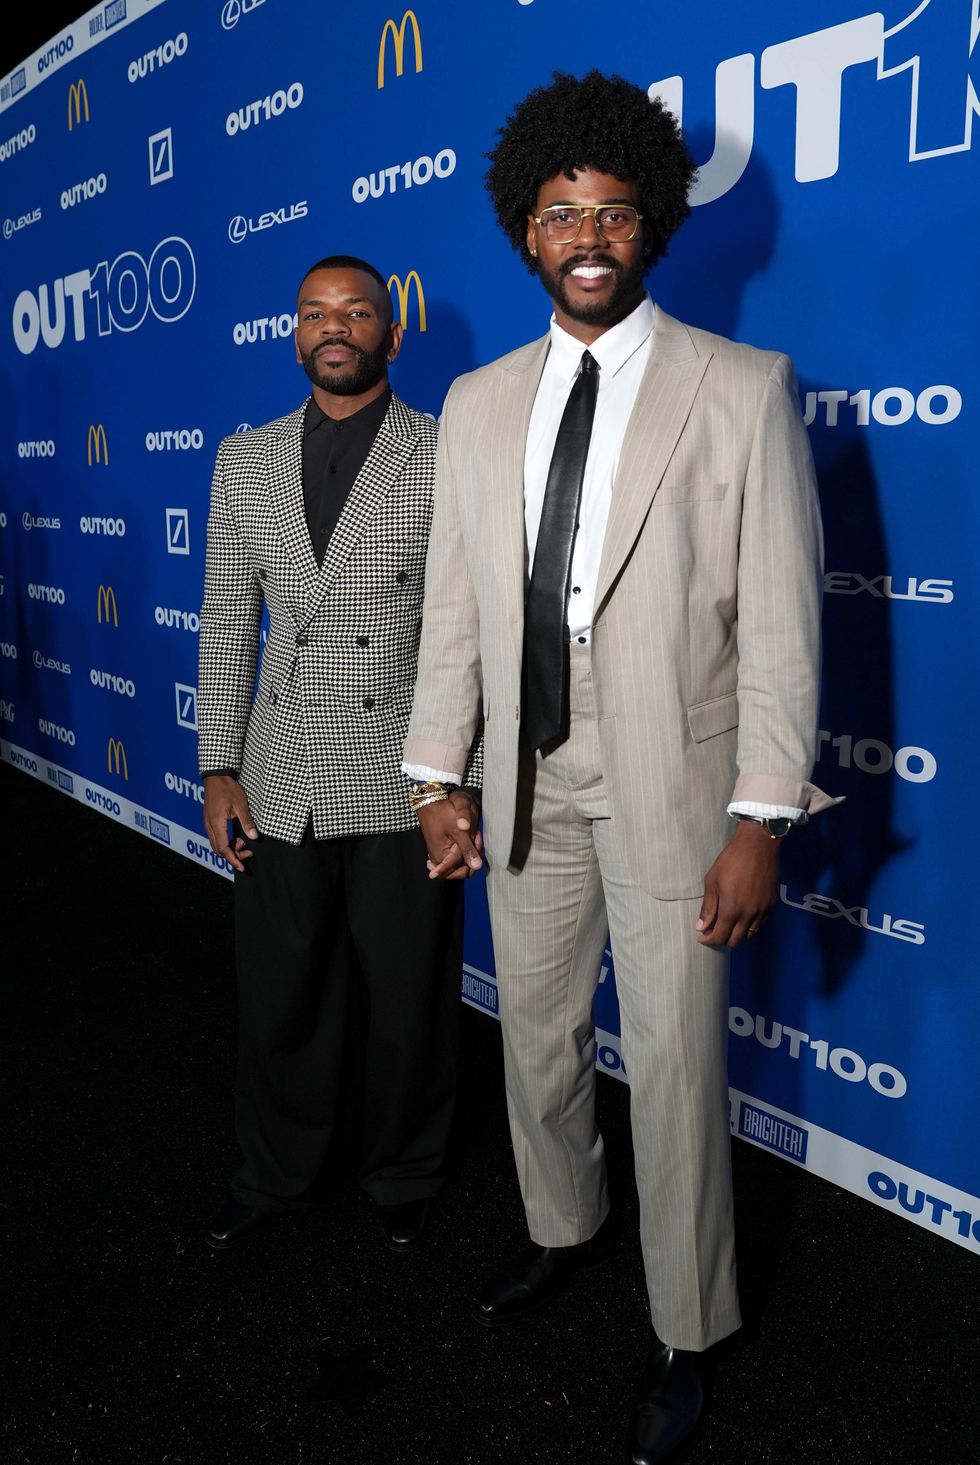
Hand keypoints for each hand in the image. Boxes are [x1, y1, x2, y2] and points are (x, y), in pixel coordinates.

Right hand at [203, 774, 258, 872]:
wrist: (216, 777)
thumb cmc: (228, 788)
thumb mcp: (241, 805)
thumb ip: (247, 822)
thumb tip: (254, 837)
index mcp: (216, 824)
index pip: (223, 848)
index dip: (233, 860)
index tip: (242, 867)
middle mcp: (209, 826)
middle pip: (219, 849)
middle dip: (233, 855)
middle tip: (248, 853)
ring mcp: (207, 824)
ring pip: (216, 844)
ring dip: (229, 848)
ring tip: (243, 844)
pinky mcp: (209, 821)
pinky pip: (215, 838)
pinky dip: (225, 842)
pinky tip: (235, 838)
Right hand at [417, 790, 482, 879]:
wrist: (431, 802)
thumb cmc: (443, 814)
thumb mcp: (458, 831)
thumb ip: (467, 849)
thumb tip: (477, 866)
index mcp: (442, 858)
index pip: (463, 870)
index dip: (474, 855)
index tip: (475, 838)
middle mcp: (439, 861)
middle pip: (462, 871)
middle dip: (472, 856)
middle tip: (474, 837)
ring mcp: (439, 856)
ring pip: (461, 864)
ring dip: (469, 852)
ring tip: (470, 835)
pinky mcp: (441, 851)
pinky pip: (456, 858)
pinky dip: (464, 849)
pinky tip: (466, 837)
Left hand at [696, 819, 780, 947]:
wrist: (758, 846)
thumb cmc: (731, 861)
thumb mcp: (712, 881)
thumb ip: (708, 907)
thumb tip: (701, 926)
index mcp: (731, 910)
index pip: (719, 936)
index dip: (709, 940)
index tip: (702, 937)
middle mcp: (748, 915)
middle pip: (735, 941)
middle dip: (722, 939)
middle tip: (714, 930)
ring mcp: (762, 911)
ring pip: (749, 934)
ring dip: (737, 933)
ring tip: (729, 924)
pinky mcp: (772, 904)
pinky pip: (760, 924)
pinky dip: (750, 925)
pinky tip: (743, 917)